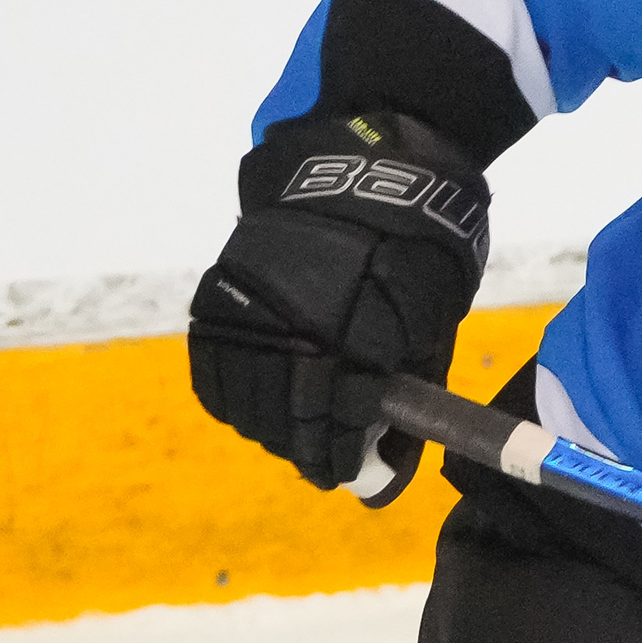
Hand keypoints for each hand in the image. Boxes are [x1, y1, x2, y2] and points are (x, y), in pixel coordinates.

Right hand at [189, 107, 490, 500]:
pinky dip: (227, 391)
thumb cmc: (420, 252)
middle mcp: (294, 325)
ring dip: (264, 425)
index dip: (335, 459)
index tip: (342, 473)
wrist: (368, 169)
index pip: (329, 426)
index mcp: (355, 337)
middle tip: (318, 457)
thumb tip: (382, 470)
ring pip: (240, 396)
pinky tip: (249, 401)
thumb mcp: (432, 327)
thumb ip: (405, 399)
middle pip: (280, 419)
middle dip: (302, 448)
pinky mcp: (222, 288)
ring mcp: (252, 306)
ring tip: (287, 430)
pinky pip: (209, 361)